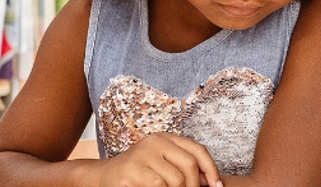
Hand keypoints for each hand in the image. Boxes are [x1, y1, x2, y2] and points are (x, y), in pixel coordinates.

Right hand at [94, 132, 221, 186]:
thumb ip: (184, 169)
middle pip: (189, 165)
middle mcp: (154, 141)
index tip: (217, 186)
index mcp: (165, 138)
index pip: (197, 150)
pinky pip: (158, 185)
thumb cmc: (139, 175)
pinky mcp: (132, 169)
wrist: (104, 178)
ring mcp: (142, 154)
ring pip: (175, 179)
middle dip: (194, 186)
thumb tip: (212, 182)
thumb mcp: (163, 166)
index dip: (211, 169)